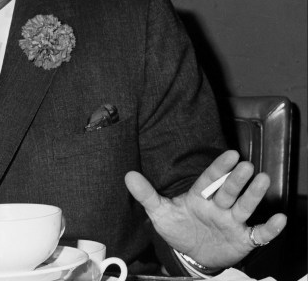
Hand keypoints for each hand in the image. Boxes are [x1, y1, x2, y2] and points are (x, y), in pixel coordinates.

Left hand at [125, 150, 286, 268]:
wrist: (191, 254)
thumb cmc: (178, 228)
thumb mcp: (160, 212)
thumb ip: (146, 194)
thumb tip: (128, 175)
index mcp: (200, 197)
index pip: (210, 179)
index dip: (219, 168)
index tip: (230, 154)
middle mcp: (219, 206)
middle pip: (228, 191)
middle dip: (237, 180)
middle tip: (246, 166)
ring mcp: (232, 221)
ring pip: (244, 206)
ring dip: (254, 195)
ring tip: (263, 180)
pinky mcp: (243, 239)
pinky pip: (259, 233)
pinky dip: (270, 228)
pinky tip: (280, 219)